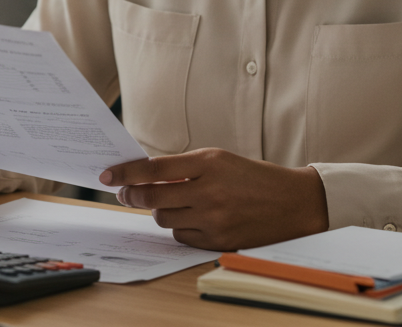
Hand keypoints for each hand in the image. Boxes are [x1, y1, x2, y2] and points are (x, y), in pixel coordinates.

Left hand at [100, 148, 328, 249]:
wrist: (294, 202)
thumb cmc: (253, 177)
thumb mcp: (220, 160)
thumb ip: (184, 167)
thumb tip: (144, 175)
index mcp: (208, 163)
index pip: (153, 169)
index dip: (125, 172)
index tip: (107, 175)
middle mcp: (209, 191)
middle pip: (152, 197)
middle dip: (132, 195)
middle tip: (125, 193)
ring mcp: (213, 218)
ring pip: (163, 219)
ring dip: (159, 211)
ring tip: (169, 203)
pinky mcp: (218, 240)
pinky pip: (181, 237)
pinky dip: (179, 228)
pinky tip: (190, 218)